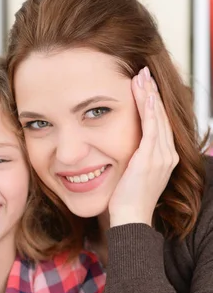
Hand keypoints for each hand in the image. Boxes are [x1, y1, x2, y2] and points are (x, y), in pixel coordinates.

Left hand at [109, 66, 178, 226]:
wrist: (130, 219)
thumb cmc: (127, 202)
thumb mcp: (134, 176)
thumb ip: (134, 161)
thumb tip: (124, 153)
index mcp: (165, 158)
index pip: (160, 123)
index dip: (153, 103)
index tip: (144, 86)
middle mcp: (167, 155)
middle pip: (161, 116)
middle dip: (152, 93)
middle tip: (144, 72)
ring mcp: (161, 156)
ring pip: (157, 118)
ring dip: (149, 95)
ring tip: (142, 76)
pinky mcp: (150, 159)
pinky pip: (151, 128)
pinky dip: (149, 109)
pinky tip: (145, 94)